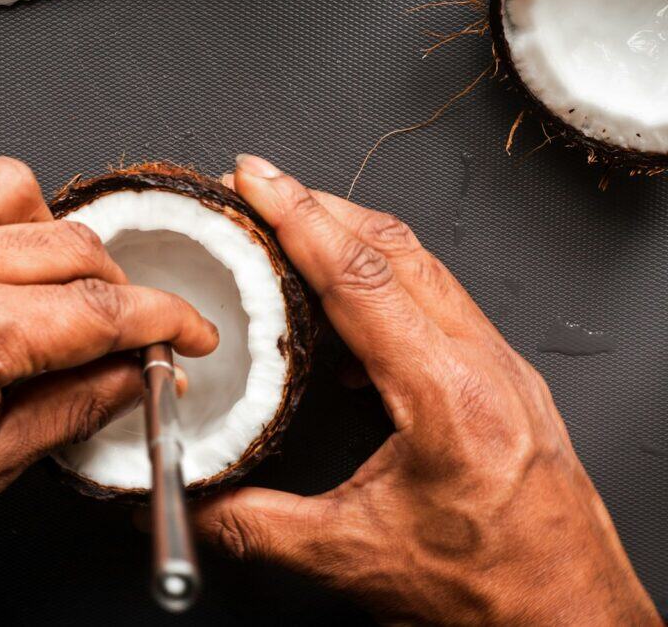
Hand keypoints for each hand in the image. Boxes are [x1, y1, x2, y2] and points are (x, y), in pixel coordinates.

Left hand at [0, 157, 216, 619]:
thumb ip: (74, 408)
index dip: (167, 323)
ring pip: (16, 191)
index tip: (187, 334)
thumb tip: (131, 377)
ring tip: (55, 288)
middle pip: (74, 246)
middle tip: (128, 333)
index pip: (105, 310)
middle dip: (121, 291)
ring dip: (55, 237)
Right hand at [195, 155, 657, 624]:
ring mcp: (500, 367)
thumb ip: (256, 524)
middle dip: (322, 205)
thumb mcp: (354, 556)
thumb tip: (193, 504)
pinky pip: (439, 301)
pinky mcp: (501, 380)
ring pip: (423, 267)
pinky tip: (349, 314)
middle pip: (397, 249)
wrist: (568, 618)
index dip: (300, 218)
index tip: (257, 179)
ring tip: (298, 230)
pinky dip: (385, 283)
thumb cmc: (492, 590)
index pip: (361, 277)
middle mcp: (483, 365)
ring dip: (355, 237)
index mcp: (446, 395)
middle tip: (263, 187)